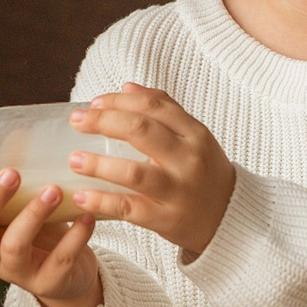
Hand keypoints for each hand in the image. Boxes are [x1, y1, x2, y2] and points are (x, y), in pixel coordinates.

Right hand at [0, 167, 102, 306]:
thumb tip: (17, 135)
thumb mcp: (17, 210)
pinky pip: (59, 260)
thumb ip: (11, 182)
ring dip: (33, 215)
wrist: (69, 276)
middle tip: (12, 173)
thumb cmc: (37, 233)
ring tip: (53, 191)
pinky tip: (86, 215)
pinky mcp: (49, 283)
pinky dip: (75, 236)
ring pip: (15, 247)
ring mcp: (19, 273)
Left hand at [65, 84, 235, 257]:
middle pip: (141, 131)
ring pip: (133, 172)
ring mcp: (178, 191)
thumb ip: (164, 110)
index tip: (94, 103)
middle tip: (77, 121)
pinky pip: (129, 209)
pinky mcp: (166, 219)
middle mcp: (188, 160)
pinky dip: (101, 202)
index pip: (154, 106)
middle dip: (103, 121)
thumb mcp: (194, 137)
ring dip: (98, 164)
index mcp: (195, 134)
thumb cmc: (205, 174)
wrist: (231, 219)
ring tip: (74, 159)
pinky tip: (81, 197)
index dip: (119, 100)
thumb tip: (127, 87)